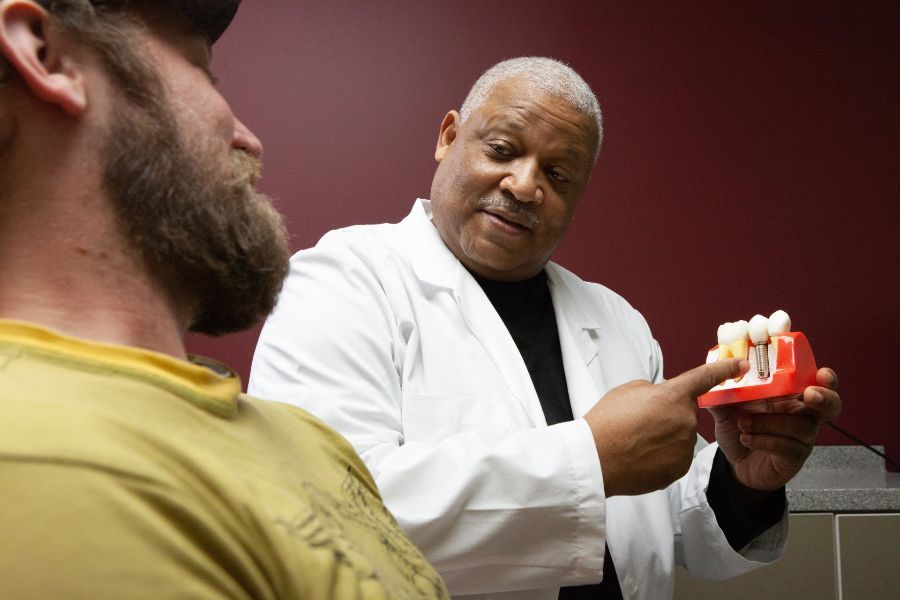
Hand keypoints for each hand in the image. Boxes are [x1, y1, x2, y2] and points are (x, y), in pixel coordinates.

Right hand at [584, 359, 747, 496]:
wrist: (595, 460)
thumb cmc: (606, 423)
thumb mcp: (627, 391)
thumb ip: (653, 390)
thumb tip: (661, 398)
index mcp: (672, 395)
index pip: (705, 377)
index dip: (725, 369)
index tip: (741, 366)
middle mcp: (685, 420)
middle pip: (684, 412)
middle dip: (667, 415)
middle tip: (639, 422)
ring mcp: (684, 446)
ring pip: (679, 436)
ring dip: (664, 437)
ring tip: (636, 442)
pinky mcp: (679, 468)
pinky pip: (675, 457)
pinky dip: (661, 456)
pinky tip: (641, 457)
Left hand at [708, 368, 841, 490]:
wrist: (734, 463)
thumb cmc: (740, 429)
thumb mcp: (727, 407)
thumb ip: (722, 390)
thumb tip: (713, 373)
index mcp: (791, 396)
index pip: (818, 383)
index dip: (826, 379)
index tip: (821, 375)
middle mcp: (803, 415)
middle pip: (830, 405)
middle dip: (822, 398)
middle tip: (808, 396)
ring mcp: (802, 438)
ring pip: (800, 426)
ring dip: (769, 422)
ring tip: (743, 424)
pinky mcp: (794, 457)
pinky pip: (788, 446)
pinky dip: (764, 440)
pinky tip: (746, 439)